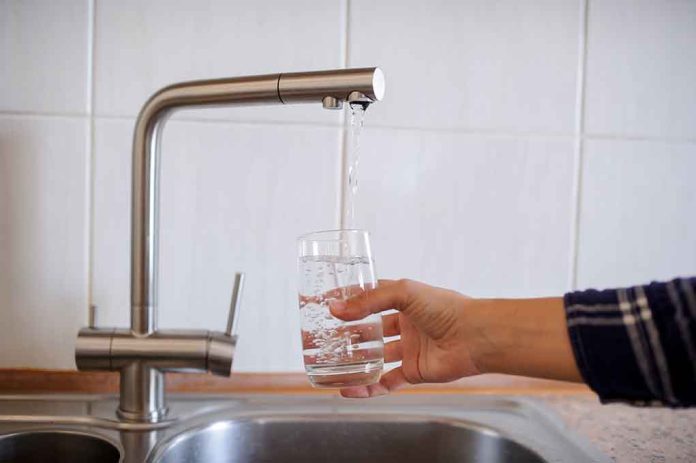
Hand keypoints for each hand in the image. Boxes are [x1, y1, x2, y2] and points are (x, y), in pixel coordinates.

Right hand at [330, 279, 581, 397]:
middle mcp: (404, 325)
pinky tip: (349, 390)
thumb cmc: (445, 308)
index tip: (325, 301)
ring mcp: (408, 349)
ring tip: (329, 365)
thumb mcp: (403, 293)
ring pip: (375, 358)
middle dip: (346, 334)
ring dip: (353, 362)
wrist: (474, 336)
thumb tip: (336, 309)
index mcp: (402, 302)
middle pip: (368, 330)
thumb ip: (368, 301)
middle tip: (323, 338)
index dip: (348, 300)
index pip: (368, 298)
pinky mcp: (413, 372)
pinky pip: (386, 382)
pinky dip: (368, 388)